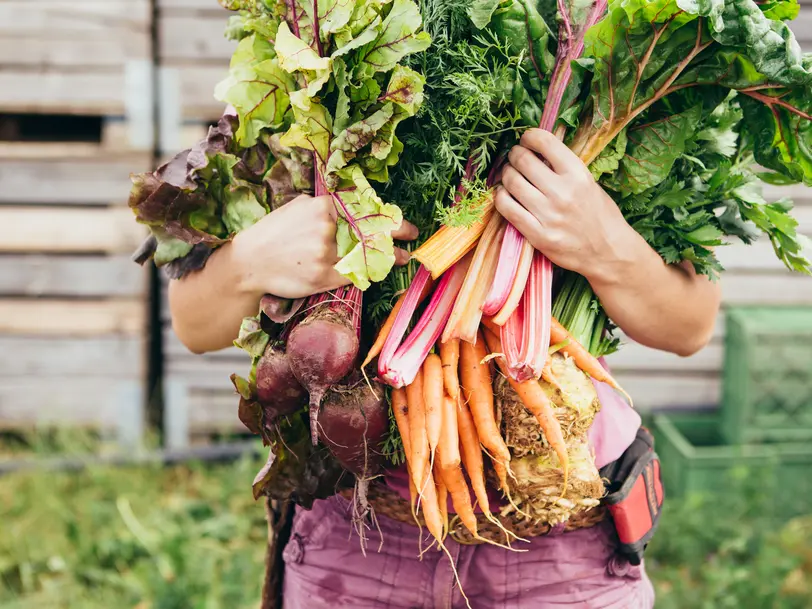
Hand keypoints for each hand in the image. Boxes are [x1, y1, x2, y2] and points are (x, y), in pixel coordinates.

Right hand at [232, 194, 418, 298]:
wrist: (249, 262)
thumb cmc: (275, 233)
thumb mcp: (299, 207)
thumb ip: (327, 205)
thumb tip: (355, 204)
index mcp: (322, 206)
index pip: (364, 209)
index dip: (389, 216)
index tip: (403, 222)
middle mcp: (327, 227)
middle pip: (371, 231)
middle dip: (396, 234)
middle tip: (411, 236)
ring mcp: (325, 252)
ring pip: (366, 254)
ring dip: (389, 256)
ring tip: (403, 256)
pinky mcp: (323, 275)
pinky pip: (355, 274)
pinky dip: (370, 272)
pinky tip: (381, 271)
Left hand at [495, 129, 633, 282]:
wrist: (608, 252)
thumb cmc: (599, 214)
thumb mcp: (588, 183)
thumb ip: (563, 168)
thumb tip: (534, 150)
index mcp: (578, 174)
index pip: (544, 142)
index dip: (529, 136)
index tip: (526, 140)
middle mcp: (563, 192)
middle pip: (523, 160)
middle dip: (514, 155)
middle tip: (514, 158)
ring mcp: (549, 215)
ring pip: (511, 182)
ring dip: (506, 175)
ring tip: (510, 176)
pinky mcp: (538, 235)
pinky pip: (507, 208)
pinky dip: (501, 197)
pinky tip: (505, 195)